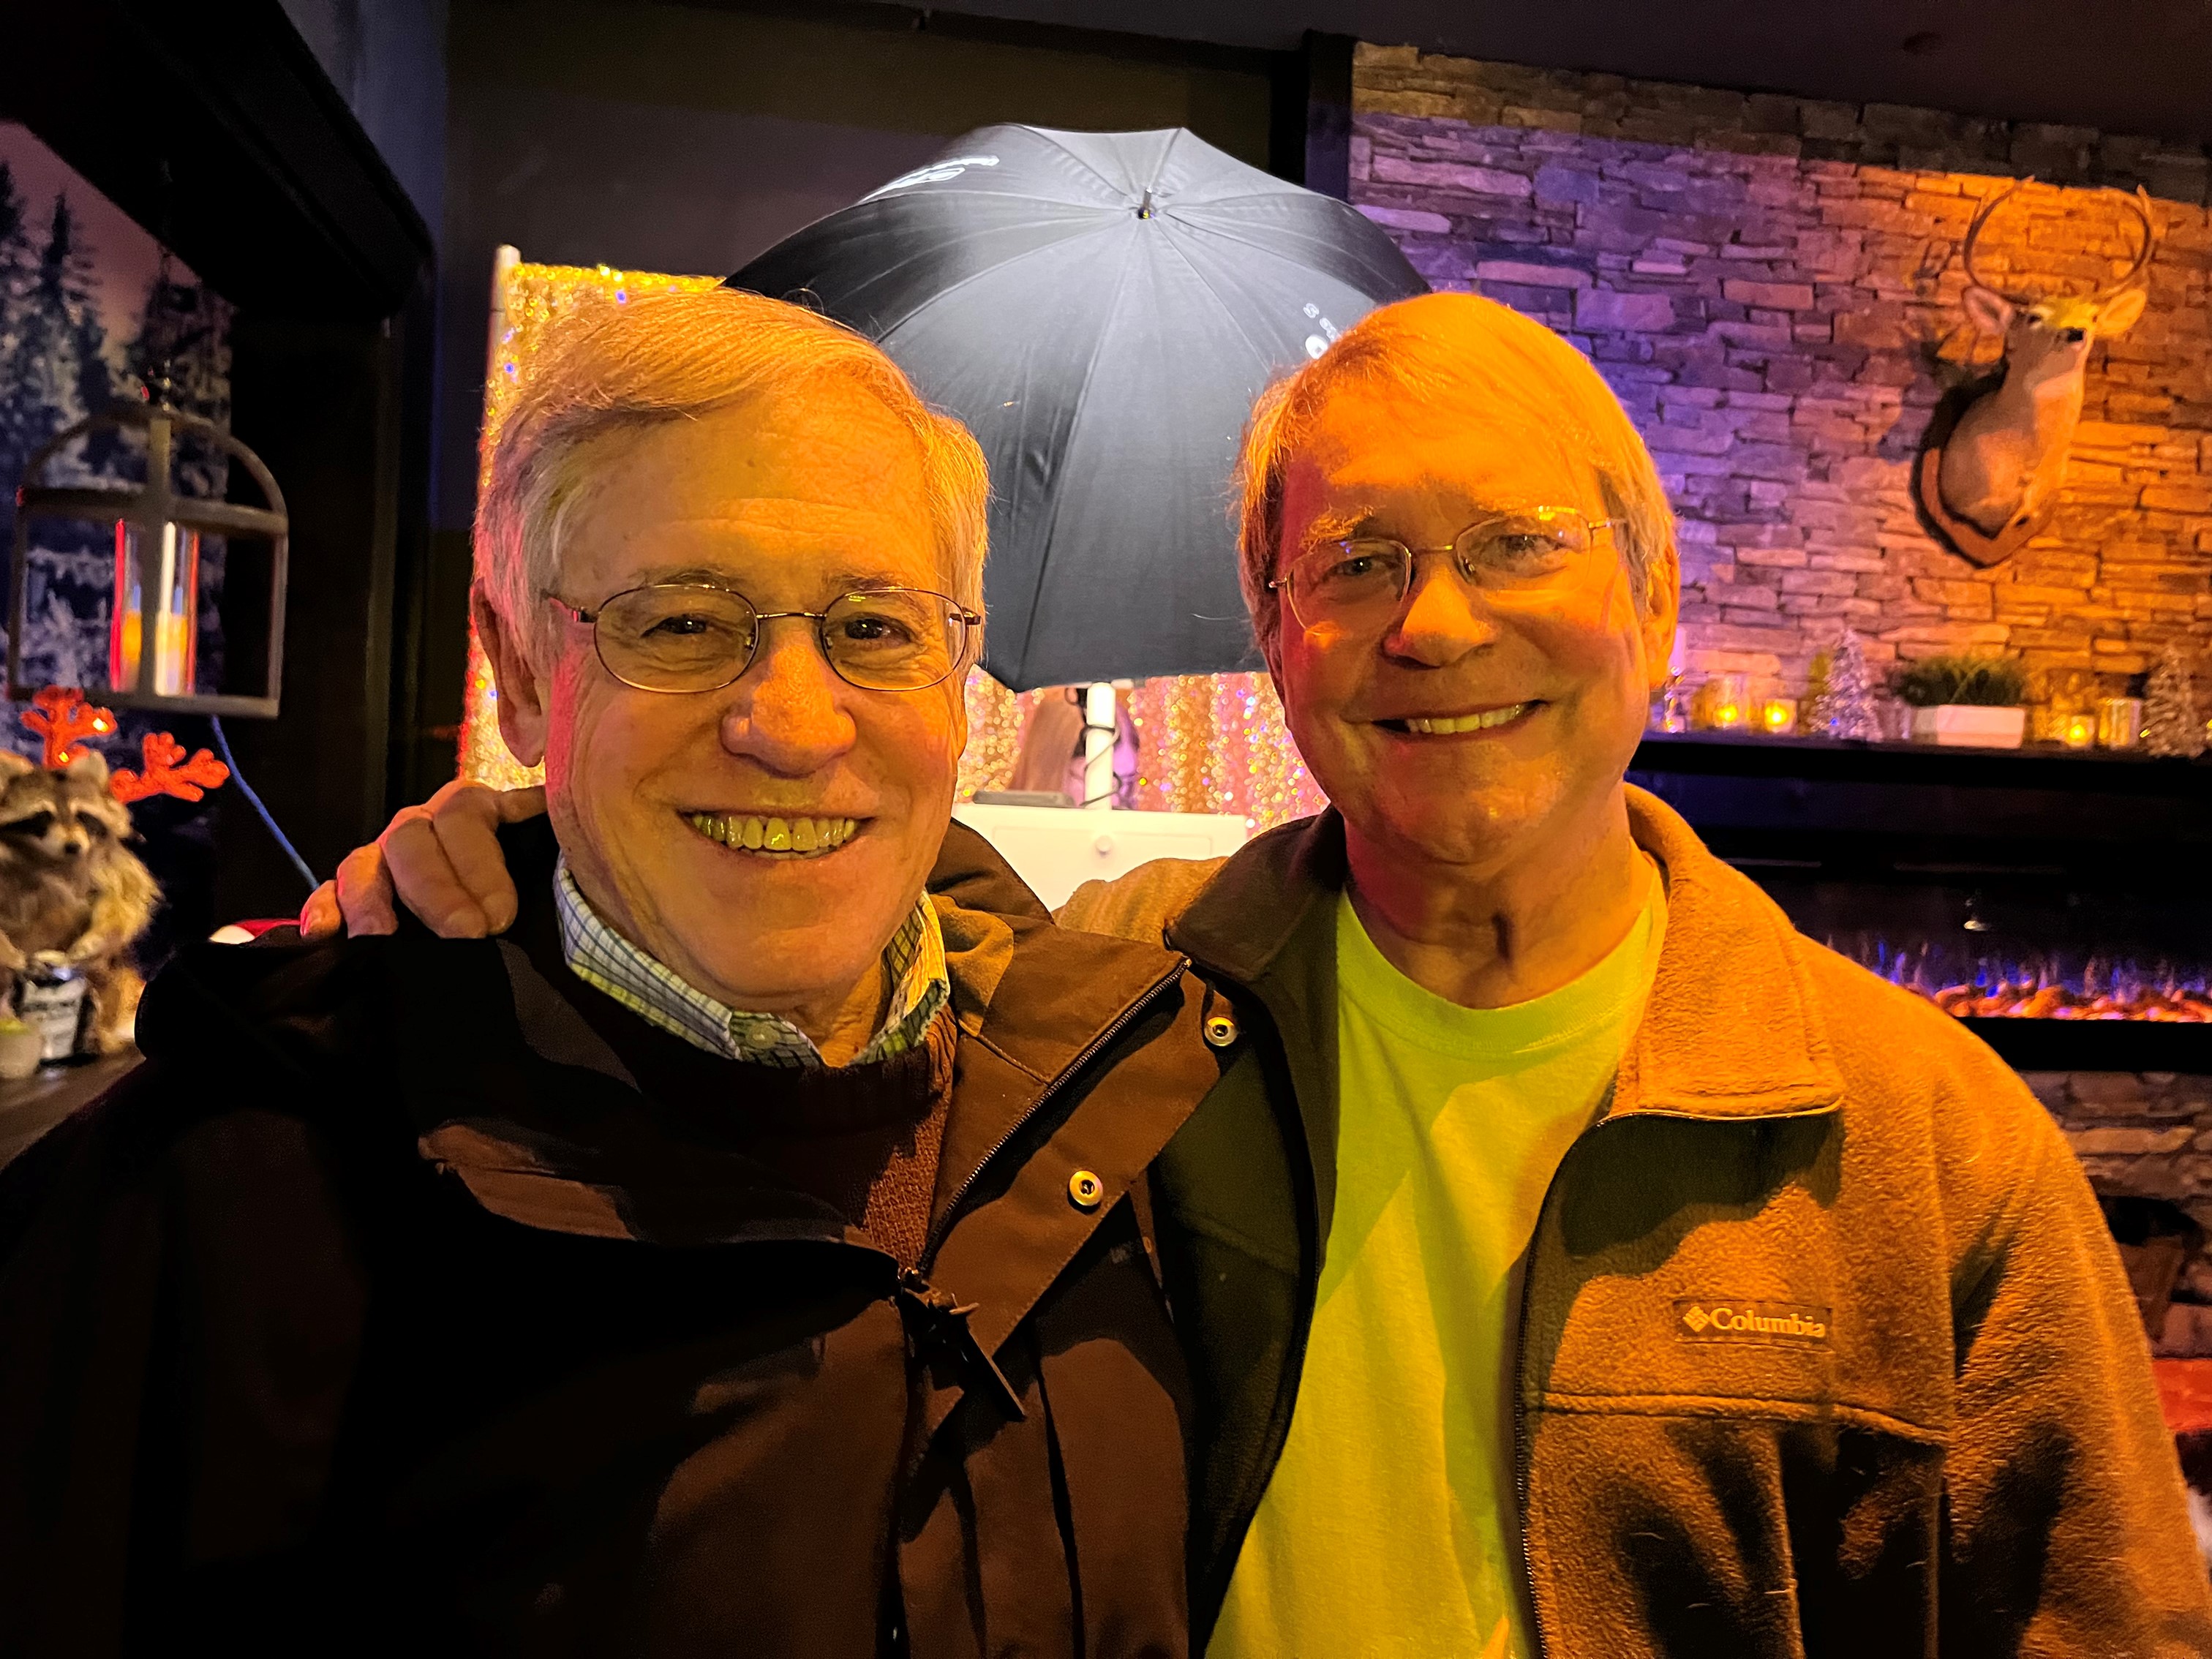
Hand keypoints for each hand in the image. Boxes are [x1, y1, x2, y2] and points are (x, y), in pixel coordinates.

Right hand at [299, 782, 545, 939]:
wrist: (519, 926)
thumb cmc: (543, 894)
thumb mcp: (557, 866)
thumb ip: (561, 849)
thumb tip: (561, 818)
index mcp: (474, 810)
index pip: (466, 819)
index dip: (480, 866)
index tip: (500, 918)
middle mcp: (424, 826)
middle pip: (413, 840)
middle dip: (437, 891)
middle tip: (466, 936)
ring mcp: (384, 859)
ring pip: (364, 866)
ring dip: (371, 903)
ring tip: (380, 939)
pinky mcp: (354, 895)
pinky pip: (329, 894)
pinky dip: (322, 910)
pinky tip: (320, 933)